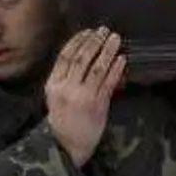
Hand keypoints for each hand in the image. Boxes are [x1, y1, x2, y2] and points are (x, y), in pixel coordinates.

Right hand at [45, 28, 124, 167]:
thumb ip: (66, 78)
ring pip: (96, 67)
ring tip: (115, 39)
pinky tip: (122, 59)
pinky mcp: (98, 104)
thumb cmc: (63, 120)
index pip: (65, 57)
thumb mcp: (56, 97)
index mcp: (53, 84)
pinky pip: (108, 83)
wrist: (66, 145)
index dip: (78, 41)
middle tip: (105, 30)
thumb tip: (85, 55)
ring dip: (107, 51)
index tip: (88, 31)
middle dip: (94, 42)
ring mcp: (82, 96)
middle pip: (81, 58)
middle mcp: (66, 88)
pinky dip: (116, 69)